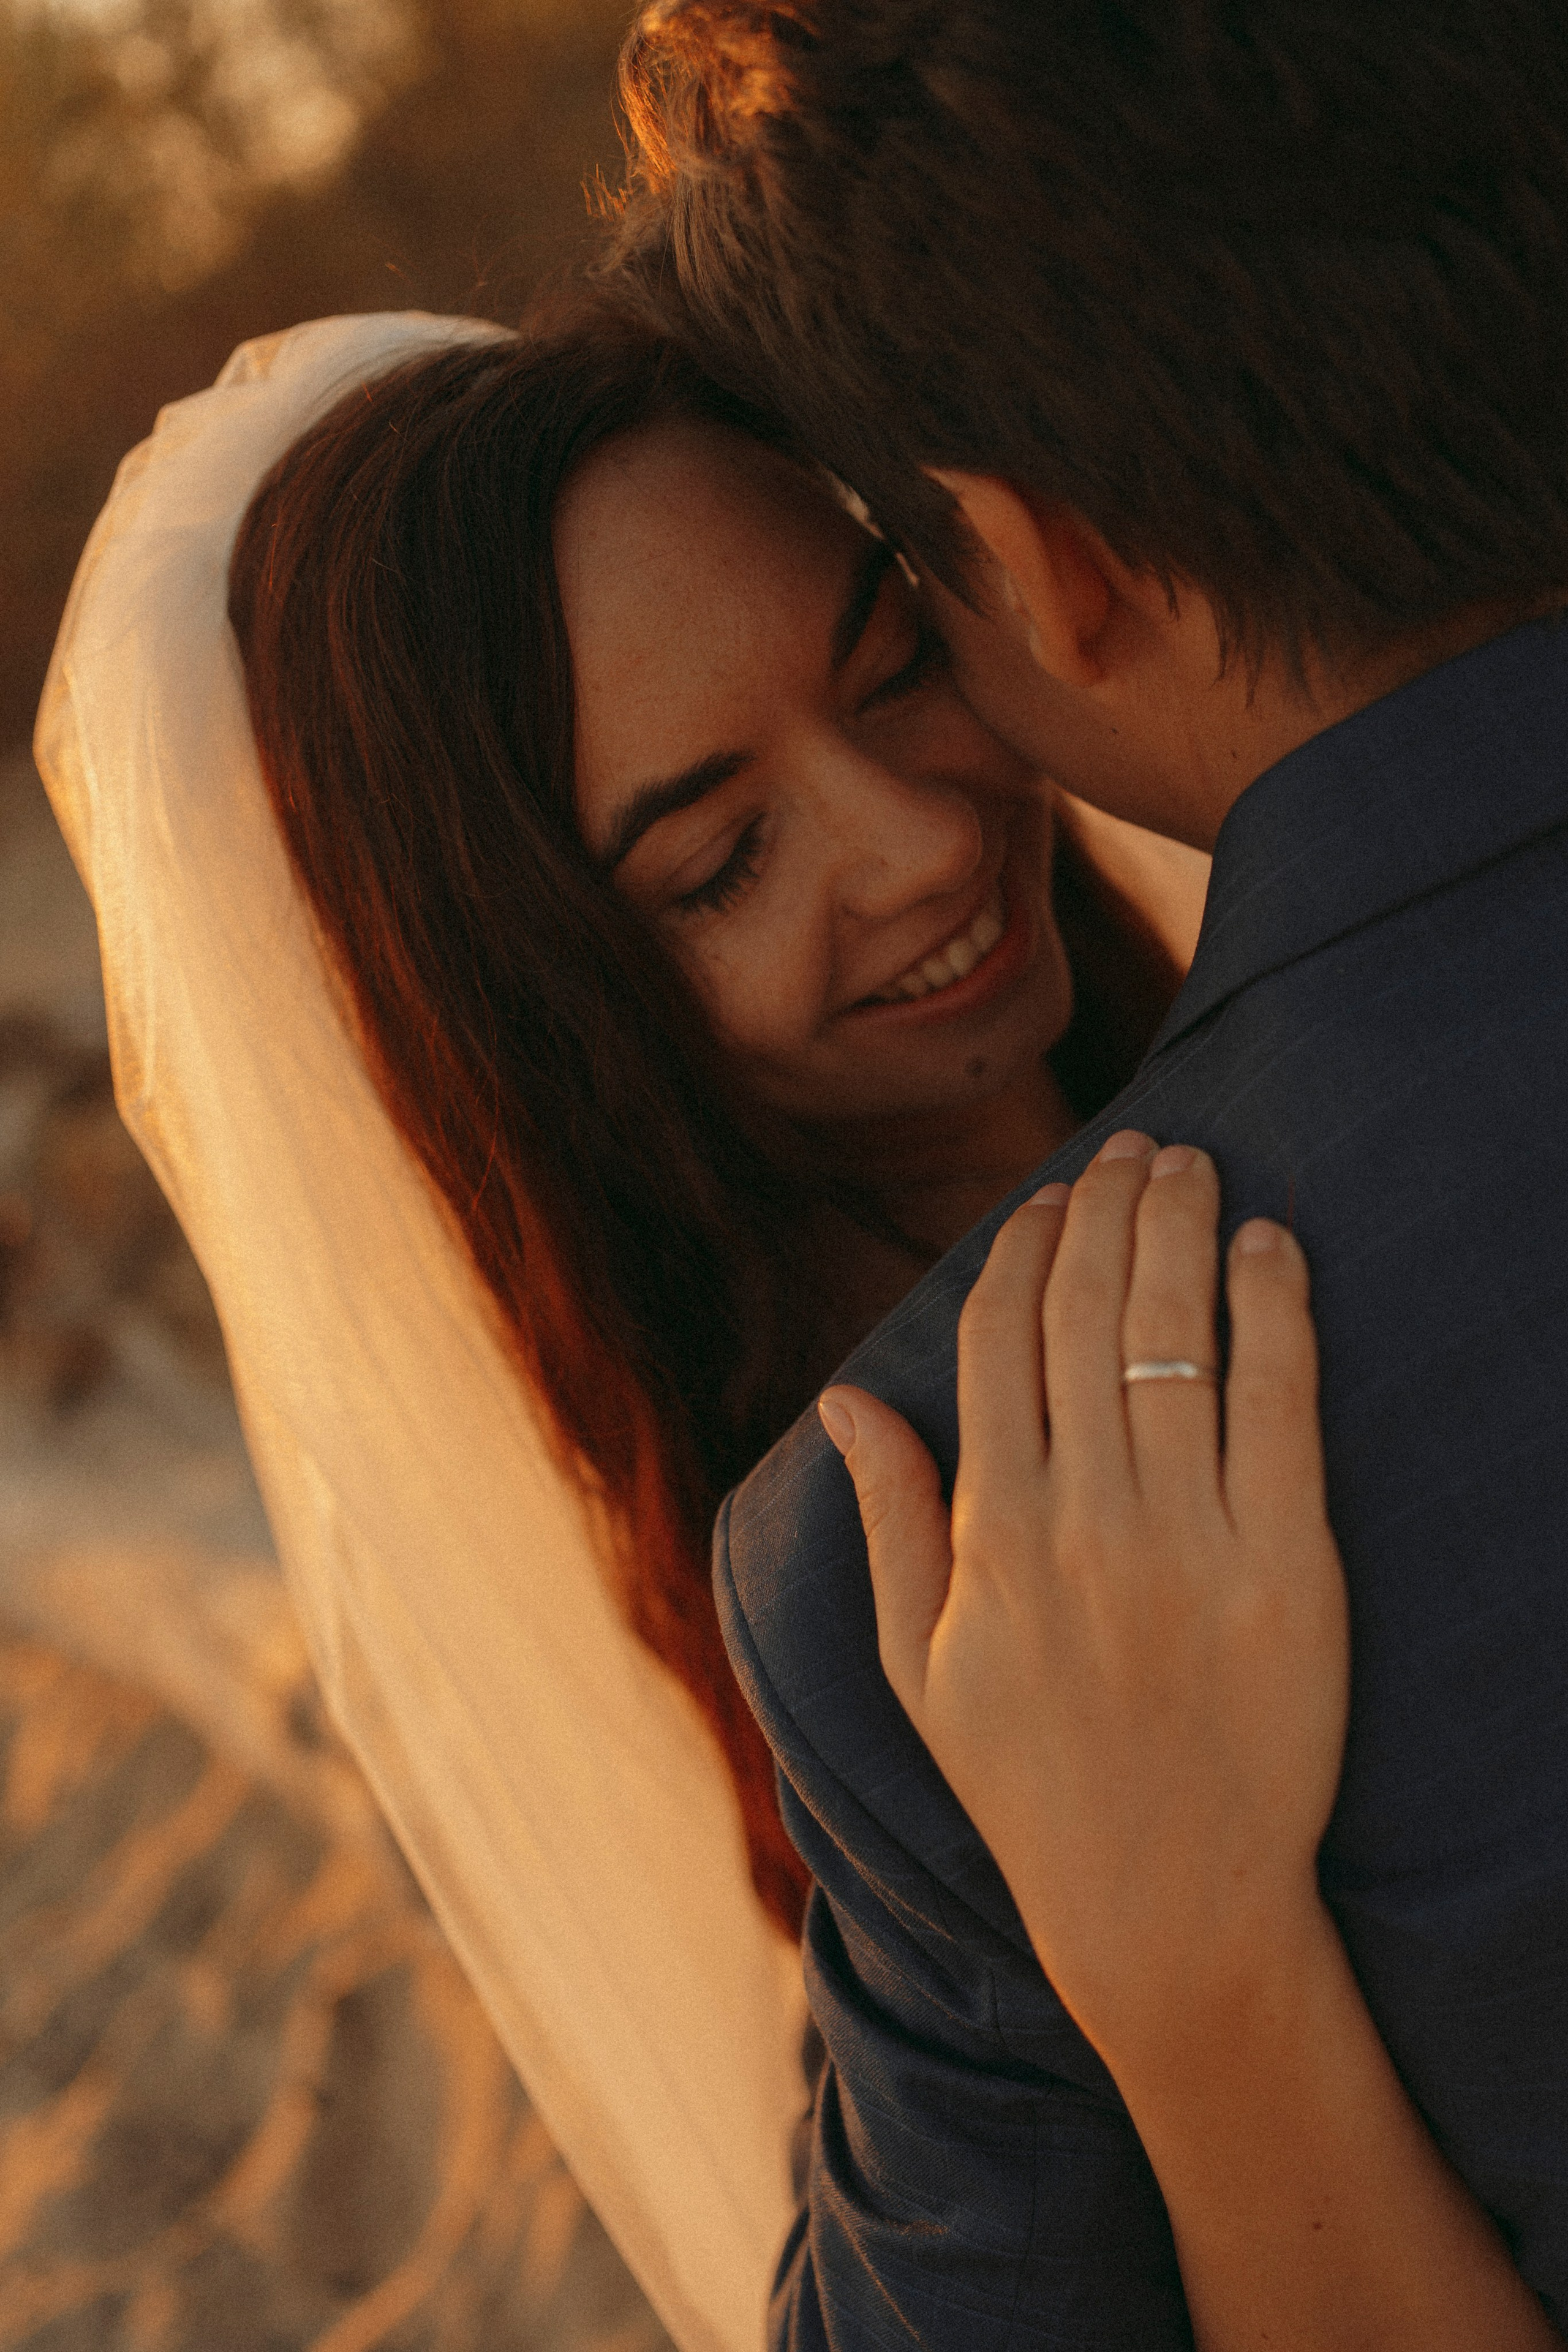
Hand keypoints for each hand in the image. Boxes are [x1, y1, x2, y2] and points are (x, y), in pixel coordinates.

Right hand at [818, 1130, 1348, 2069]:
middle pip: (1088, 1316)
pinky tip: (1271, 1249)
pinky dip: (1275, 1311)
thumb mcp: (919, 1663)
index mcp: (987, 1537)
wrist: (1168, 1908)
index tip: (1052, 1197)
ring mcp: (1186, 1543)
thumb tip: (844, 1394)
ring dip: (1183, 1230)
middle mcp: (1080, 1522)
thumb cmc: (1031, 1785)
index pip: (996, 1342)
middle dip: (1110, 1210)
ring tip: (1194, 1167)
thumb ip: (889, 1517)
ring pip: (1176, 1338)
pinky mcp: (1286, 1570)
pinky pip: (1280, 1406)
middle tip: (1138, 1147)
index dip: (1023, 1251)